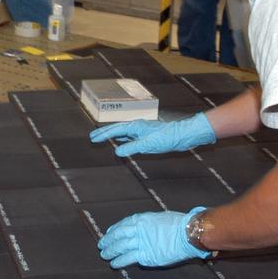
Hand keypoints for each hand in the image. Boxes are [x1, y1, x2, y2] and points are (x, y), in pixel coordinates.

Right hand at [88, 112, 215, 156]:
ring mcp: (143, 130)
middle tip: (93, 137)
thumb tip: (117, 151)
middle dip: (105, 133)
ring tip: (104, 139)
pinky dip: (123, 139)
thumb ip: (132, 147)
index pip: (115, 130)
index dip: (103, 134)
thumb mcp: (148, 144)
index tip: (93, 138)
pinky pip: (131, 136)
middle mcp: (137, 126)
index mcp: (135, 126)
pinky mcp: (148, 135)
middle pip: (117, 129)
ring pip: (124, 132)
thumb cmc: (168, 137)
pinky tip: (123, 143)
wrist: (184, 135)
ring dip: (113, 135)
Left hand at [98, 207, 208, 268]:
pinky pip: (129, 258)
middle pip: (118, 236)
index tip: (108, 233)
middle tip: (101, 246)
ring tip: (105, 256)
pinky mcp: (147, 255)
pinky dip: (120, 261)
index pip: (123, 225)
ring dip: (111, 252)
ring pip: (121, 247)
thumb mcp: (159, 218)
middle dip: (108, 241)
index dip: (114, 230)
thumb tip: (142, 228)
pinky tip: (115, 264)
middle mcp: (138, 230)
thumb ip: (148, 224)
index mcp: (141, 220)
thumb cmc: (178, 225)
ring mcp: (142, 243)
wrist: (188, 234)